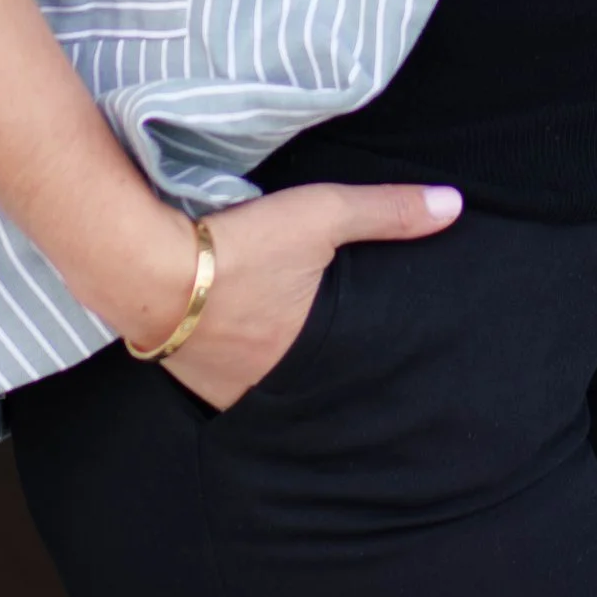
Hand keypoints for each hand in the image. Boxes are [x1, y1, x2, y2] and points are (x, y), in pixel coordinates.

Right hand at [146, 179, 462, 411]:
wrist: (142, 264)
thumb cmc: (238, 244)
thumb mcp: (322, 214)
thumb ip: (388, 211)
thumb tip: (454, 205)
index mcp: (307, 358)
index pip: (349, 369)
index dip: (358, 356)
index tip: (366, 345)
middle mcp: (266, 387)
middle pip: (304, 379)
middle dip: (315, 363)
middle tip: (323, 341)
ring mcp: (222, 390)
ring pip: (261, 384)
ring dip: (269, 366)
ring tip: (278, 340)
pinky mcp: (185, 379)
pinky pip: (220, 381)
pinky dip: (230, 365)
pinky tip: (232, 342)